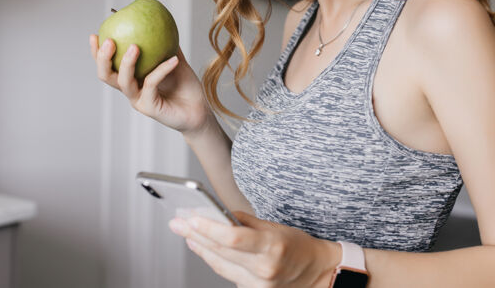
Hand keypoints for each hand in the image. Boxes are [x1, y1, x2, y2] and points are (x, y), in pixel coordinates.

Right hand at [89, 34, 210, 134]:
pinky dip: (162, 69)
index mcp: (132, 78)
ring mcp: (138, 100)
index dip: (97, 52)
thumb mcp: (175, 60)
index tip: (95, 34)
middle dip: (103, 58)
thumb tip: (161, 20)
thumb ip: (166, 44)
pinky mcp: (150, 108)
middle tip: (109, 40)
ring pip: (124, 82)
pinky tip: (174, 59)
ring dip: (126, 63)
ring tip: (134, 47)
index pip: (108, 65)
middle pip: (106, 76)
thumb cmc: (186, 86)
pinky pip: (151, 84)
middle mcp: (131, 90)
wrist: (199, 110)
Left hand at [168, 211, 339, 287]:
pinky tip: (203, 248)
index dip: (209, 228)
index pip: (233, 238)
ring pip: (220, 265)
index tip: (191, 218)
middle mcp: (264, 269)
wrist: (317, 273)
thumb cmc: (298, 246)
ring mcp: (258, 284)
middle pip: (221, 252)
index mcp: (272, 247)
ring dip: (201, 248)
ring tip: (185, 232)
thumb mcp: (277, 227)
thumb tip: (221, 214)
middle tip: (178, 222)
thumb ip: (248, 222)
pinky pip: (227, 274)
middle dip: (196, 235)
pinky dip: (213, 260)